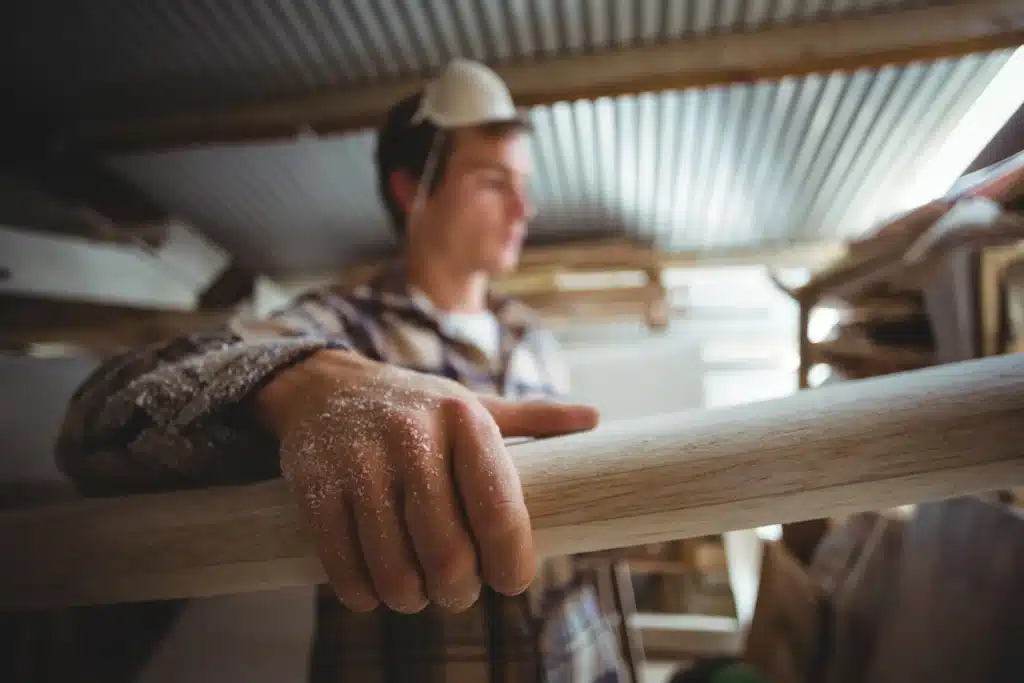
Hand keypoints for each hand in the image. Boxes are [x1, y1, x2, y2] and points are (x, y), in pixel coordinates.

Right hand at [255, 349, 598, 613]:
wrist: (325, 387)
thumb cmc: (416, 407)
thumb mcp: (473, 404)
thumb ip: (533, 418)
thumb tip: (594, 419)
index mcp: (463, 420)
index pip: (499, 511)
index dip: (511, 562)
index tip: (510, 580)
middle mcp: (412, 438)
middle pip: (448, 554)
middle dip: (458, 591)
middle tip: (458, 590)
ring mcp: (360, 465)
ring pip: (395, 572)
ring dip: (411, 598)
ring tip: (417, 590)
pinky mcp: (316, 489)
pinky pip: (345, 570)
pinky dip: (364, 595)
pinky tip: (374, 586)